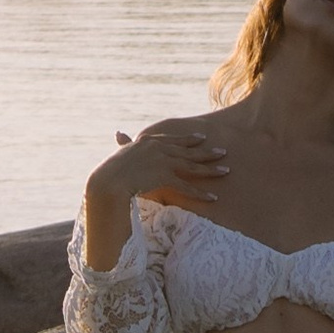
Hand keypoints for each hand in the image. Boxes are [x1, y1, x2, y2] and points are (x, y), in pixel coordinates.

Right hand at [91, 117, 229, 213]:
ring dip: (211, 169)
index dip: (189, 139)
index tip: (202, 137)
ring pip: (192, 165)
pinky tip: (213, 197)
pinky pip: (186, 186)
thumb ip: (124, 147)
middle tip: (223, 151)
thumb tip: (118, 135)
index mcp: (148, 142)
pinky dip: (200, 192)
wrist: (107, 180)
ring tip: (227, 171)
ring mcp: (162, 161)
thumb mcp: (119, 157)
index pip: (173, 140)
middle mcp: (158, 148)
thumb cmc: (108, 172)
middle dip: (207, 151)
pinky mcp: (164, 175)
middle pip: (188, 150)